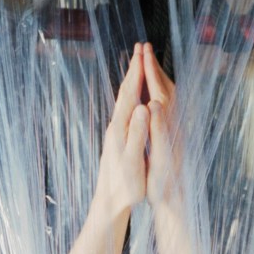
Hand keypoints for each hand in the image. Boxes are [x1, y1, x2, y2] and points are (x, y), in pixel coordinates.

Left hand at [91, 43, 149, 223]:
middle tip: (139, 50)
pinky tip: (132, 101)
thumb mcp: (134, 160)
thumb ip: (138, 133)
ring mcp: (115, 133)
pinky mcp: (116, 140)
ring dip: (131, 82)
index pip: (130, 94)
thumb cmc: (124, 186)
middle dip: (133, 70)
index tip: (143, 52)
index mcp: (121, 128)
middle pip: (125, 92)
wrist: (108, 203)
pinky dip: (130, 98)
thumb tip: (145, 108)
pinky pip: (125, 111)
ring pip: (123, 101)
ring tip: (136, 68)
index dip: (137, 72)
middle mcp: (115, 127)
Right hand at [143, 45, 183, 214]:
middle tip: (144, 49)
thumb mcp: (159, 157)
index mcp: (168, 125)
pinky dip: (160, 93)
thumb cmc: (164, 184)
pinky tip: (154, 96)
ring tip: (149, 66)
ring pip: (169, 96)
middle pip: (166, 87)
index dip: (149, 69)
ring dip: (158, 79)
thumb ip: (158, 128)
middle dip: (154, 67)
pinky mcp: (176, 136)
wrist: (178, 201)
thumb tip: (154, 103)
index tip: (141, 50)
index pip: (158, 89)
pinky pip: (168, 107)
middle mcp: (176, 123)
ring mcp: (177, 129)